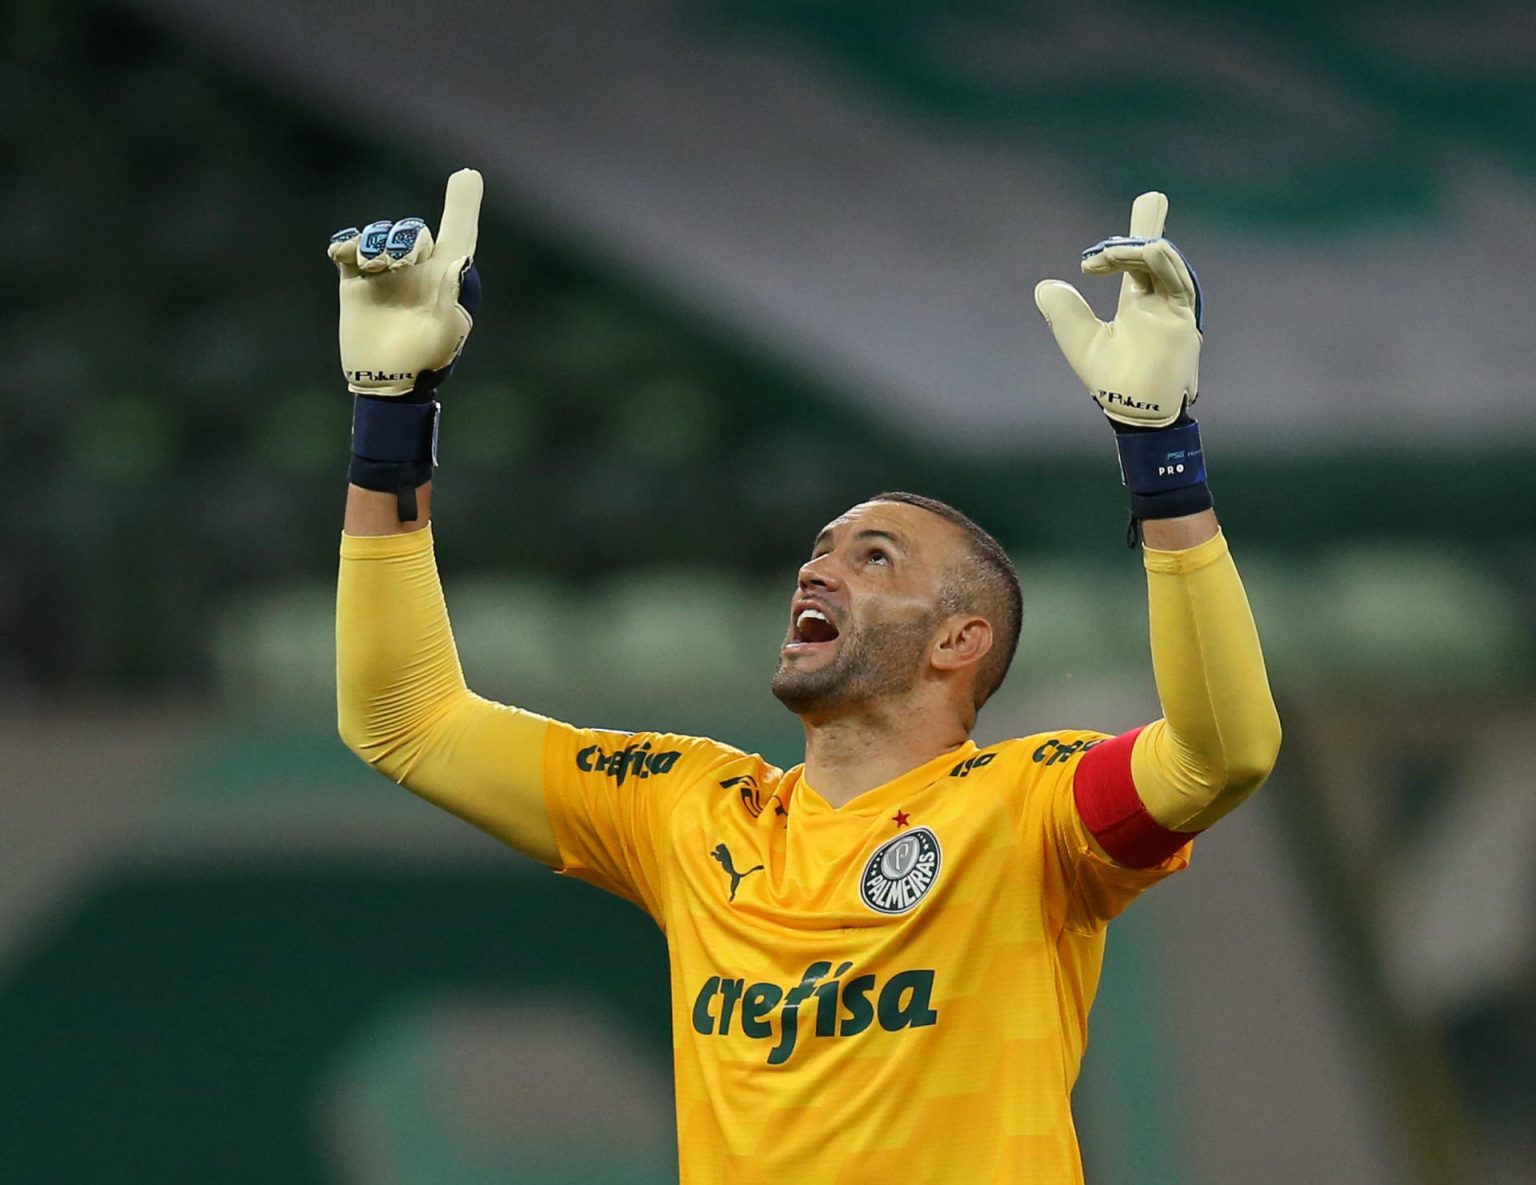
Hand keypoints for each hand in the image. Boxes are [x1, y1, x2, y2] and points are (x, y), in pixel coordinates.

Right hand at [328, 169, 483, 397]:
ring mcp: (385, 272)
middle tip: (400, 264)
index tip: (468, 175)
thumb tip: (460, 260)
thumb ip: (453, 294)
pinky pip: (348, 247)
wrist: (387, 383)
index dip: (463, 204)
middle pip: (412, 230)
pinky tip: (344, 256)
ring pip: (380, 234)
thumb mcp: (446, 332)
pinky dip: (346, 244)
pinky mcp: (355, 280)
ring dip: (376, 244)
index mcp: (446, 276)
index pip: (459, 232)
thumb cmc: (427, 361)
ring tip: (375, 268)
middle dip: (405, 237)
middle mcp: (417, 268)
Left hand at [1034, 192, 1202, 429]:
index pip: (1139, 262)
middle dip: (1142, 229)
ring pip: (1161, 261)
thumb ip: (1063, 312)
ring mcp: (1174, 308)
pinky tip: (1134, 253)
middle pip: (1156, 253)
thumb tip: (1045, 286)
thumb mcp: (1079, 339)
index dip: (1140, 233)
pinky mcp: (1184, 317)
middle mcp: (1159, 301)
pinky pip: (1175, 278)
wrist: (1133, 410)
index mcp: (1139, 305)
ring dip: (1131, 250)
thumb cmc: (1111, 381)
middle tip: (1101, 246)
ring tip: (1098, 259)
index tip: (1139, 212)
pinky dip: (1156, 258)